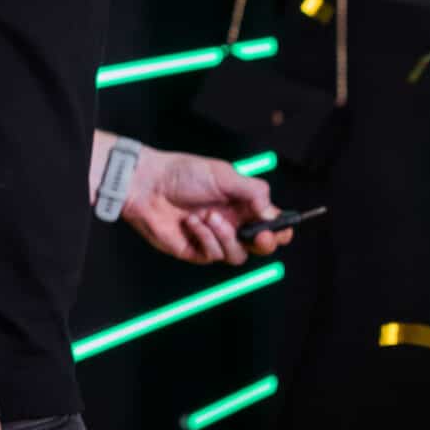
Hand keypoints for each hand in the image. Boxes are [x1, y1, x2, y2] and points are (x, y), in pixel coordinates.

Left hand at [122, 147, 291, 264]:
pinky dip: (205, 238)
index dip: (281, 229)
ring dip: (226, 236)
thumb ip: (254, 192)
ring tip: (208, 216)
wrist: (147, 185)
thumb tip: (272, 214)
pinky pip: (213, 255)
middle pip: (261, 246)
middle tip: (259, 235)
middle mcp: (232, 224)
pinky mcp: (196, 251)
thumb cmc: (183, 174)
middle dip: (264, 242)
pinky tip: (191, 222)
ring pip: (238, 255)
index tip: (281, 228)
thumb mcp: (225, 175)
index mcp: (243, 205)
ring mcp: (215, 240)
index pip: (271, 223)